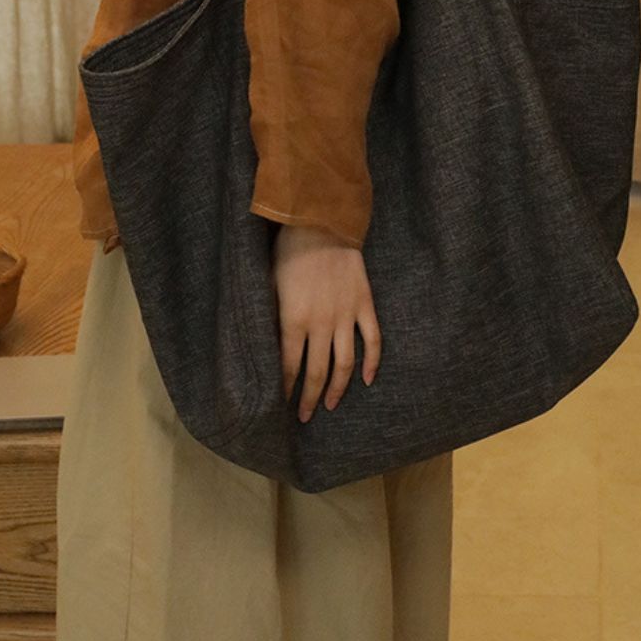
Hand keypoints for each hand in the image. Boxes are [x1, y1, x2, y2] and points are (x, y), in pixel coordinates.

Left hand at [271, 223, 380, 422]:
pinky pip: (372, 340)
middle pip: (317, 372)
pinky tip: (367, 380)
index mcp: (293, 320)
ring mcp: (346, 315)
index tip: (280, 405)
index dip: (285, 389)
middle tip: (303, 416)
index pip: (289, 367)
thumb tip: (268, 346)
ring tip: (330, 405)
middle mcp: (321, 324)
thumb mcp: (269, 285)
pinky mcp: (364, 304)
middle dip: (308, 398)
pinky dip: (372, 362)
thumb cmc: (288, 251)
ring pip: (345, 363)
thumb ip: (272, 317)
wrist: (321, 223)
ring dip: (338, 389)